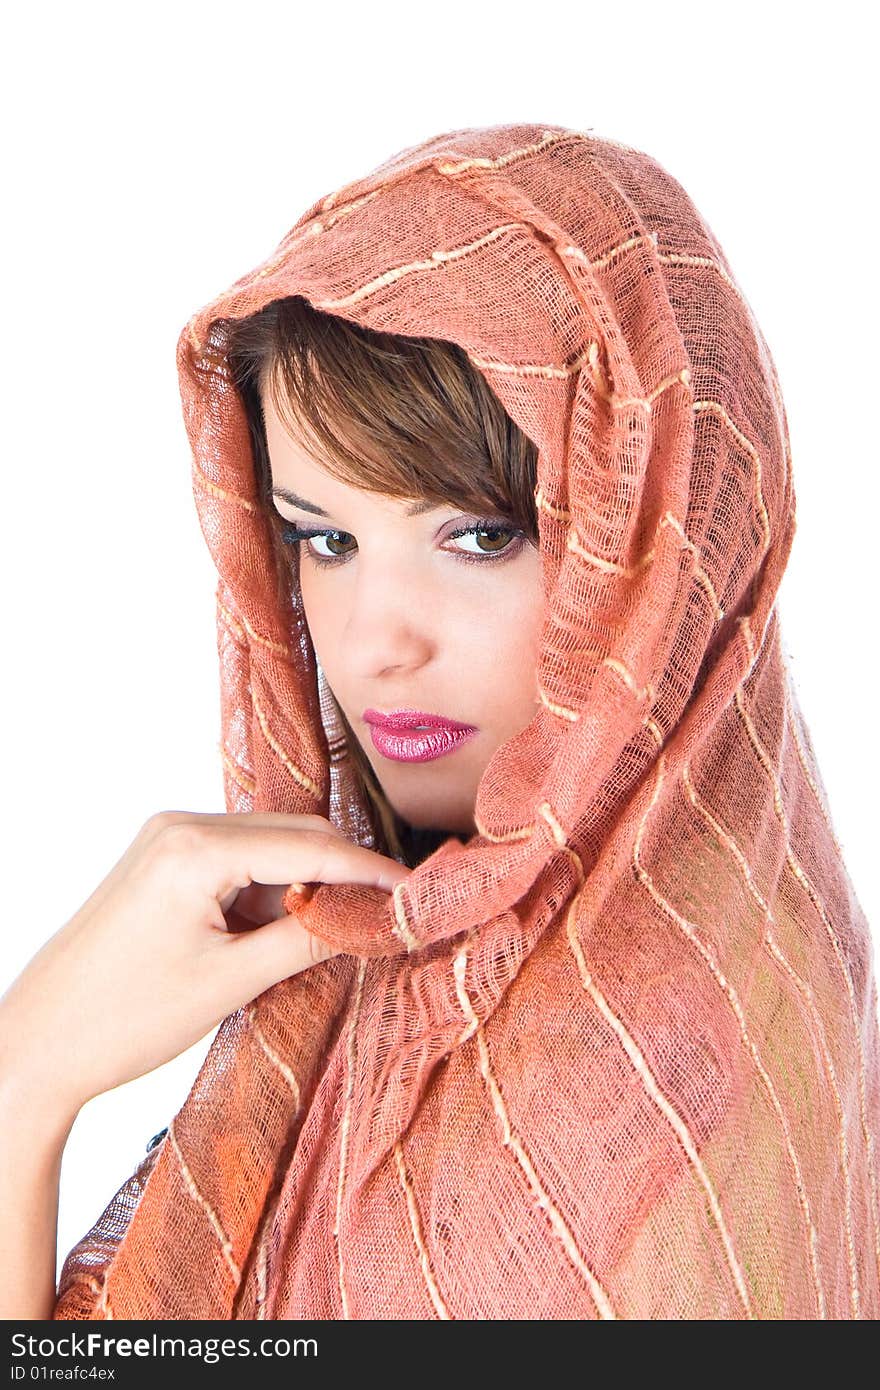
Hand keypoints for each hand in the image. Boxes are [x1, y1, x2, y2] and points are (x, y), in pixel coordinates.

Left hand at [0, 811, 410, 1120]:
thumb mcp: (230, 982)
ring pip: (268, 850)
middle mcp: (180, 827)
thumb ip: (308, 940)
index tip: (418, 894)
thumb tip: (374, 921)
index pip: (311, 847)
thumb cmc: (121, 1019)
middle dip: (343, 877)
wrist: (36, 1044)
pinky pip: (237, 864)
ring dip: (304, 889)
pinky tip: (282, 936)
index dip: (372, 873)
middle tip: (390, 917)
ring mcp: (166, 841)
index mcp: (194, 848)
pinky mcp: (161, 863)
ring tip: (333, 940)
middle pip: (293, 836)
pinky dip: (268, 895)